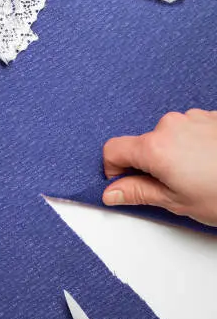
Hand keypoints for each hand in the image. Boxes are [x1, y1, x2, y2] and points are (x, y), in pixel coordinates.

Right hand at [102, 109, 216, 225]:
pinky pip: (188, 130)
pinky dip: (191, 146)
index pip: (113, 149)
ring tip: (197, 176)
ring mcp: (193, 117)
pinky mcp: (211, 116)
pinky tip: (210, 163)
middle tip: (172, 188)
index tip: (126, 183)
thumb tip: (112, 192)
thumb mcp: (176, 201)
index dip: (113, 169)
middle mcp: (171, 125)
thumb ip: (138, 192)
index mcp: (156, 147)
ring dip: (172, 155)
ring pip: (167, 137)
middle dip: (148, 164)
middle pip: (142, 143)